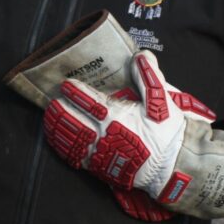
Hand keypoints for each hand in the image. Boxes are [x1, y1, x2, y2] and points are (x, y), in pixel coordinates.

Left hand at [44, 51, 223, 219]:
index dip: (75, 92)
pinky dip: (63, 148)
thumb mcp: (162, 102)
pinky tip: (57, 141)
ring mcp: (100, 153)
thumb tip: (142, 55)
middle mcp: (104, 135)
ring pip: (71, 139)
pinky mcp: (101, 168)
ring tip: (50, 118)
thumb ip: (150, 77)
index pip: (89, 100)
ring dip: (58, 128)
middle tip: (52, 102)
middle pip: (73, 120)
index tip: (66, 85)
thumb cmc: (168, 134)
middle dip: (60, 110)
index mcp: (117, 117)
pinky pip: (76, 157)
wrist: (174, 168)